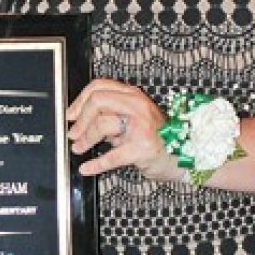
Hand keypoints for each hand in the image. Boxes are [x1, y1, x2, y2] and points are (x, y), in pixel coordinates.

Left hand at [67, 78, 181, 181]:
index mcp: (132, 95)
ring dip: (85, 139)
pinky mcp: (142, 148)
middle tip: (72, 134)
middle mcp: (137, 106)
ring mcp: (141, 126)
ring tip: (78, 149)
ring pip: (102, 124)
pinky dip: (95, 164)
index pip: (99, 87)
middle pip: (97, 101)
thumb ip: (112, 115)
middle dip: (80, 119)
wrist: (184, 155)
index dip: (80, 100)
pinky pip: (112, 156)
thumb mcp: (133, 119)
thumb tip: (81, 121)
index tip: (70, 114)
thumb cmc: (157, 137)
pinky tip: (86, 168)